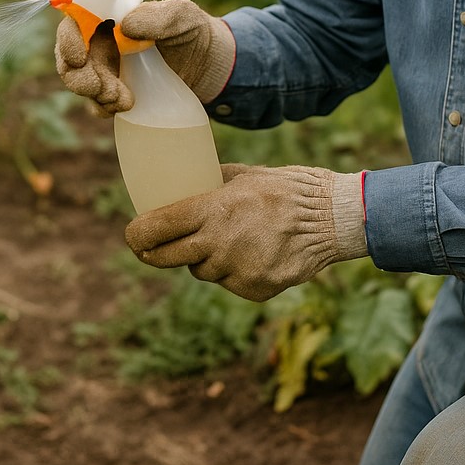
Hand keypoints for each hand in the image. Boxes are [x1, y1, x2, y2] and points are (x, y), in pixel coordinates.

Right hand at [54, 0, 234, 115]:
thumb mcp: (181, 16)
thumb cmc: (191, 30)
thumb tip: (124, 25)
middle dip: (79, 76)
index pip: (73, 21)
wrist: (208, 65)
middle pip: (69, 57)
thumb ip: (158, 16)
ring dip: (94, 93)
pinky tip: (126, 105)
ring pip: (81, 82)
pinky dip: (104, 107)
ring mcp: (107, 68)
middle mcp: (101, 40)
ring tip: (124, 98)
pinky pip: (97, 103)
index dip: (67, 39)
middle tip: (100, 87)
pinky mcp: (115, 91)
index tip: (78, 57)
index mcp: (109, 15)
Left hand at [124, 163, 367, 301]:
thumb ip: (209, 184)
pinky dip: (236, 272)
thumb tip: (181, 184)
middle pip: (167, 258)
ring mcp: (236, 270)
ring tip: (233, 240)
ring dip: (207, 260)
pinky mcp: (254, 290)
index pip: (156, 228)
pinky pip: (230, 283)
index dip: (137, 235)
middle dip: (156, 253)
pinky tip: (257, 254)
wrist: (332, 219)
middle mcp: (219, 243)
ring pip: (202, 271)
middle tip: (154, 248)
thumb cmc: (286, 189)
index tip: (133, 236)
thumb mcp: (243, 175)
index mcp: (213, 210)